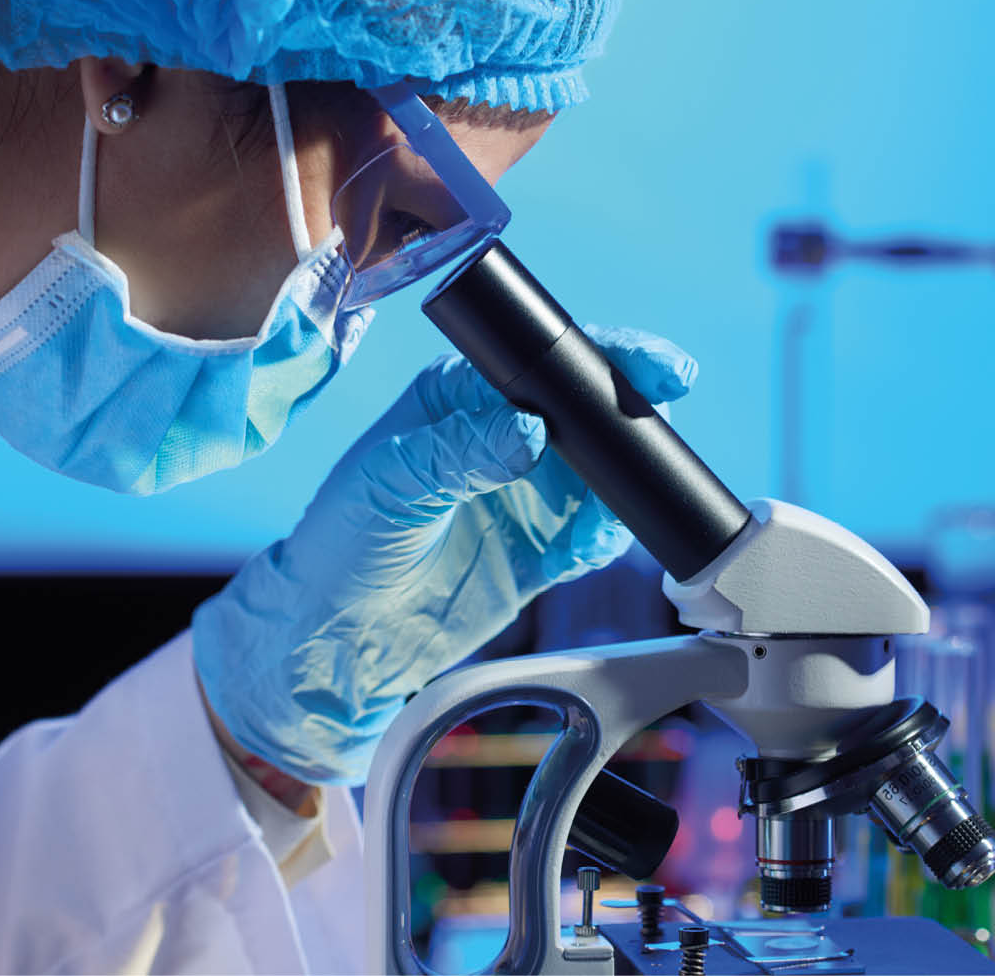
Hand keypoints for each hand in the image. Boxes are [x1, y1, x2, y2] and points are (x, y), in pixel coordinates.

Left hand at [191, 325, 696, 783]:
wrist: (340, 638)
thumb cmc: (342, 542)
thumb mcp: (391, 481)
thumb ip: (459, 452)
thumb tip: (533, 431)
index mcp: (461, 396)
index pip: (543, 360)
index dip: (603, 356)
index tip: (655, 367)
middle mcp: (501, 436)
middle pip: (588, 411)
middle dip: (629, 420)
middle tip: (654, 435)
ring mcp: (526, 494)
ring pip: (604, 474)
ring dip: (624, 485)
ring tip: (608, 510)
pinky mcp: (541, 550)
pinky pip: (593, 534)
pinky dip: (605, 537)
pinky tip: (589, 544)